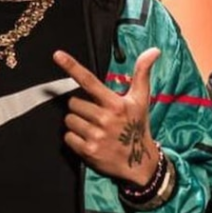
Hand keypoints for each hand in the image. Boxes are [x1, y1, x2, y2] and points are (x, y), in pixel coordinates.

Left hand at [54, 48, 160, 185]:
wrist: (139, 162)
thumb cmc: (137, 126)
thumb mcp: (141, 99)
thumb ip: (142, 73)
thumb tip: (153, 50)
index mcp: (116, 103)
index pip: (89, 81)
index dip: (72, 67)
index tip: (57, 55)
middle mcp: (105, 118)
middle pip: (74, 102)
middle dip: (81, 107)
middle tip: (95, 115)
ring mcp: (96, 135)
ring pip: (69, 120)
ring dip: (77, 122)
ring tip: (93, 128)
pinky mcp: (88, 151)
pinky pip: (68, 137)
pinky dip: (74, 138)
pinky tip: (89, 140)